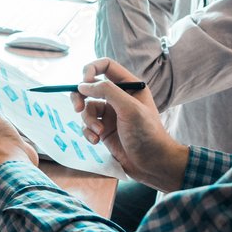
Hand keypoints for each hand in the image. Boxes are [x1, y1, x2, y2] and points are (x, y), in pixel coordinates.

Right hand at [71, 58, 189, 191]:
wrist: (153, 165)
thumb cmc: (147, 134)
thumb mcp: (129, 108)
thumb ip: (107, 91)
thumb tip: (82, 85)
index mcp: (130, 86)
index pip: (106, 66)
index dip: (91, 70)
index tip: (83, 83)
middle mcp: (119, 97)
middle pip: (89, 86)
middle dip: (80, 96)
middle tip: (77, 108)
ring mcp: (110, 114)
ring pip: (86, 107)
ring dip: (87, 120)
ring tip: (97, 132)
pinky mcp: (103, 130)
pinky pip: (87, 124)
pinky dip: (88, 132)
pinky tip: (96, 141)